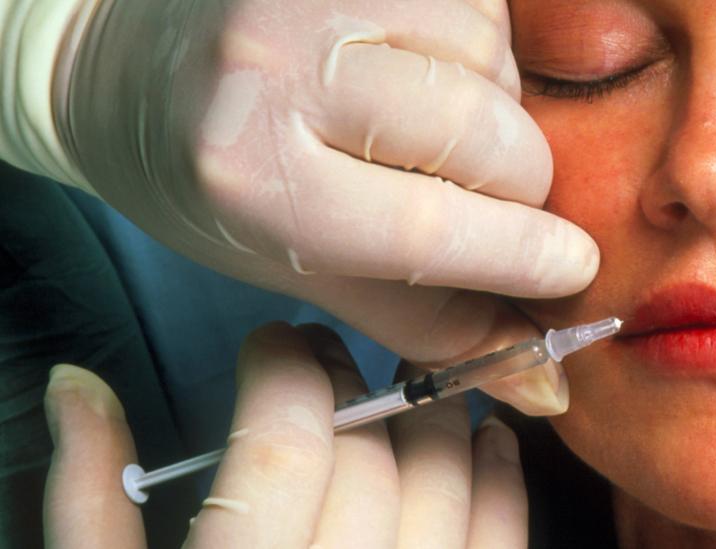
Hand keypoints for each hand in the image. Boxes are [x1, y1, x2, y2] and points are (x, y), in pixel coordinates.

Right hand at [44, 323, 527, 547]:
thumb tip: (75, 388)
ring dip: (436, 417)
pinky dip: (502, 481)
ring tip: (411, 385)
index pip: (283, 446)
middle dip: (352, 384)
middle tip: (333, 363)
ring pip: (449, 488)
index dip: (285, 370)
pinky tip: (492, 444)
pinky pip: (504, 543)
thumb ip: (87, 502)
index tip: (276, 344)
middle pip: (371, 458)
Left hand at [53, 0, 598, 413]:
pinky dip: (476, 50)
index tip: (573, 268)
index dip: (523, 254)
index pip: (426, 227)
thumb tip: (540, 376)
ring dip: (494, 106)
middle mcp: (277, 67)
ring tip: (428, 125)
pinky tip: (419, 70)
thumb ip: (422, 320)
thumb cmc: (210, 183)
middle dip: (518, 180)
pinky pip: (480, 7)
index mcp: (252, 178)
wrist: (130, 69)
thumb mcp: (296, 266)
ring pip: (493, 60)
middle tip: (497, 198)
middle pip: (481, 133)